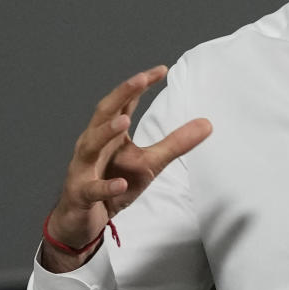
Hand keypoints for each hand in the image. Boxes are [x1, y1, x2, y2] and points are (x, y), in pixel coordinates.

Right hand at [42, 67, 211, 270]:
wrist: (82, 220)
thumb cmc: (114, 184)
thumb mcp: (151, 162)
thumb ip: (175, 143)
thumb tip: (208, 123)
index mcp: (109, 134)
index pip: (123, 103)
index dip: (138, 86)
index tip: (161, 70)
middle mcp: (92, 145)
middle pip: (103, 114)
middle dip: (120, 95)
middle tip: (140, 79)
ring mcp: (82, 169)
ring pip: (90, 146)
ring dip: (106, 132)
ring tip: (124, 121)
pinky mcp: (80, 194)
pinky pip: (92, 189)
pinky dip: (105, 186)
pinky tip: (120, 183)